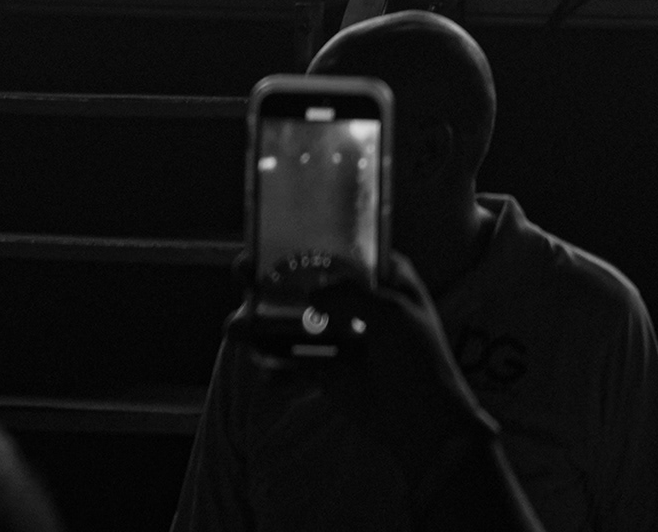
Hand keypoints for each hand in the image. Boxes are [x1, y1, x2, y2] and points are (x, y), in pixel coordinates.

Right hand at [237, 257, 502, 490]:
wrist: (422, 421)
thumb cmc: (418, 359)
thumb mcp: (390, 314)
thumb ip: (349, 296)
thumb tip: (310, 294)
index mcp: (382, 277)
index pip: (339, 250)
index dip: (306, 240)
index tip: (271, 236)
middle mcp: (357, 301)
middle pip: (307, 283)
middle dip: (272, 279)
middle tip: (242, 273)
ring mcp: (339, 336)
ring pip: (293, 324)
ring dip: (262, 325)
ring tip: (235, 329)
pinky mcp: (326, 370)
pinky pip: (292, 363)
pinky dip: (275, 367)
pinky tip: (266, 372)